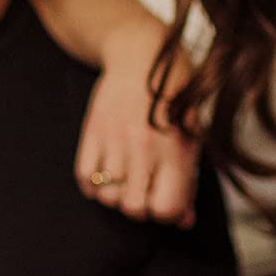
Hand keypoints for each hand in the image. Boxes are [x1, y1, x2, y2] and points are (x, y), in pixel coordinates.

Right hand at [75, 27, 199, 226]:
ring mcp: (114, 139)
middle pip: (133, 208)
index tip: (166, 199)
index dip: (167, 212)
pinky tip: (106, 170)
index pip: (165, 208)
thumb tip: (184, 221)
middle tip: (145, 188)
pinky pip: (84, 178)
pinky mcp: (91, 131)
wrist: (141, 54)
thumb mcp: (192, 137)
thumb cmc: (174, 98)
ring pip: (107, 197)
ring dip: (116, 194)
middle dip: (140, 205)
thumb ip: (187, 182)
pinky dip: (93, 183)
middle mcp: (144, 146)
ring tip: (125, 176)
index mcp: (175, 148)